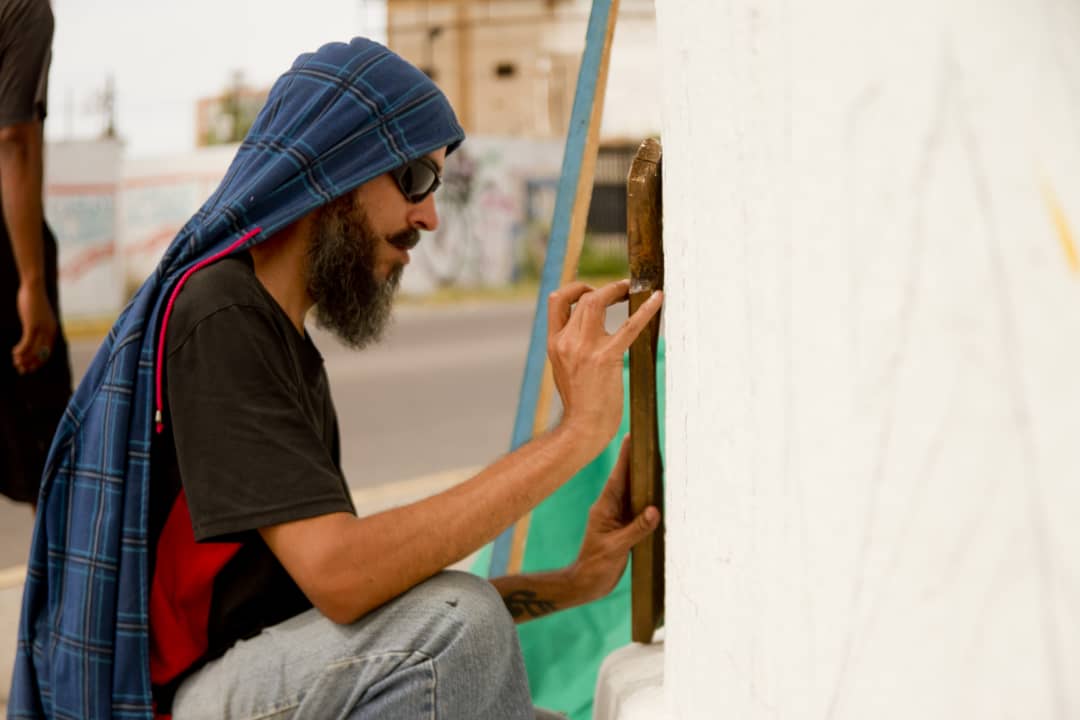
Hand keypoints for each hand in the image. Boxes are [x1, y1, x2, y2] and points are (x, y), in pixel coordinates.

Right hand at [12, 279, 56, 374]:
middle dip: (31, 363)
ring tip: (16, 363)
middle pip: (42, 353)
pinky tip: (14, 353)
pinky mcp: (33, 325)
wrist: (34, 288)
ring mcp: (42, 328)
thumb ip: (37, 327)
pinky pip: (27, 343)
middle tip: (22, 370)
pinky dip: (20, 350)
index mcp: (52, 330)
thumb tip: (32, 337)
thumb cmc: (34, 302)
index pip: (48, 351)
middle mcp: (50, 331)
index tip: (31, 368)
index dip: (39, 361)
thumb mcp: (38, 317)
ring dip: (24, 358)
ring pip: (33, 350)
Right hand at [547, 279, 661, 450]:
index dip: (575, 288)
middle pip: (582, 297)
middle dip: (604, 288)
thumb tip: (584, 331)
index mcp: (554, 343)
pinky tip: (658, 298)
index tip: (592, 289)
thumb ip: (571, 348)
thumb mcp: (564, 369)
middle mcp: (566, 341)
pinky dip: (646, 309)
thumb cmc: (580, 403)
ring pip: (597, 302)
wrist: (582, 428)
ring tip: (634, 290)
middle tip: (623, 290)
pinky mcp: (606, 357)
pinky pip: (628, 326)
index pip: (556, 300)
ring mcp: (584, 348)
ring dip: (617, 290)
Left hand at [569, 435, 659, 602]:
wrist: (587, 584)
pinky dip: (648, 500)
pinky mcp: (623, 528)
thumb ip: (636, 529)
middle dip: (638, 462)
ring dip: (645, 480)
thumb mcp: (616, 548)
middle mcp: (610, 508)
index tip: (631, 436)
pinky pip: (638, 509)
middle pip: (627, 480)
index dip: (625, 457)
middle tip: (649, 443)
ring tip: (657, 462)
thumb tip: (655, 511)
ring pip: (633, 494)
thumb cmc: (596, 566)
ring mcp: (617, 517)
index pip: (617, 477)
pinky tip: (658, 495)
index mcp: (604, 508)